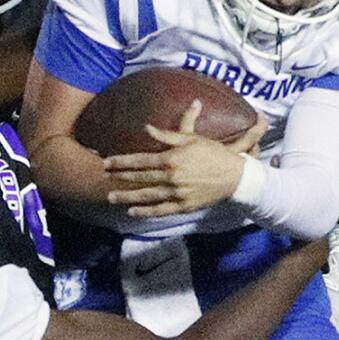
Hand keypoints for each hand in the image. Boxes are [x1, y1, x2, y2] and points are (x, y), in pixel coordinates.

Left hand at [102, 100, 269, 218]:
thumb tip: (147, 127)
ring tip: (111, 197)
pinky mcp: (184, 206)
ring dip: (127, 197)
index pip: (141, 160)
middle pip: (140, 178)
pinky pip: (161, 210)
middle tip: (104, 176)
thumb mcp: (192, 139)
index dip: (122, 161)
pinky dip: (146, 212)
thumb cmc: (213, 153)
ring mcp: (177, 194)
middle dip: (120, 177)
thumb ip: (168, 135)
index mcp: (172, 159)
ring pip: (147, 196)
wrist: (235, 176)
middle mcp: (172, 177)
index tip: (106, 162)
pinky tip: (132, 212)